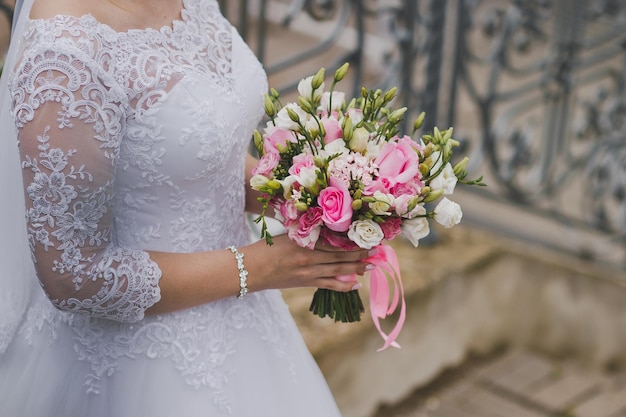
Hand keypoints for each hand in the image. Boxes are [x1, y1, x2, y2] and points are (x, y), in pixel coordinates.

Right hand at [244, 234, 372, 292]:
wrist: (250, 270)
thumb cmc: (266, 247)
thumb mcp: (286, 234)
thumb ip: (306, 231)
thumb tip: (327, 227)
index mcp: (305, 241)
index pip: (335, 239)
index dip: (353, 238)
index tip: (368, 234)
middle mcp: (310, 257)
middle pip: (341, 254)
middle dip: (361, 252)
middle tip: (378, 249)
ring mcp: (309, 272)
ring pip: (339, 269)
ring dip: (357, 267)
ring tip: (372, 264)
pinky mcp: (306, 283)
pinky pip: (330, 284)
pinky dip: (344, 285)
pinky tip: (356, 284)